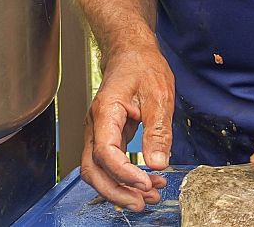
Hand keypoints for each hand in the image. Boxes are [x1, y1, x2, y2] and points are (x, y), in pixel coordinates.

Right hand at [82, 46, 174, 211]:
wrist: (132, 52)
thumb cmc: (142, 66)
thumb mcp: (159, 95)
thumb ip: (158, 130)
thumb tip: (158, 163)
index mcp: (106, 112)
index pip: (105, 152)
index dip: (124, 173)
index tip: (146, 182)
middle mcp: (96, 125)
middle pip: (94, 169)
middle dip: (117, 191)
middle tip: (143, 202)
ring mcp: (100, 132)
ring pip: (98, 170)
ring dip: (120, 188)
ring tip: (148, 197)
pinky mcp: (108, 136)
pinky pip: (109, 163)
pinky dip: (124, 177)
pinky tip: (144, 183)